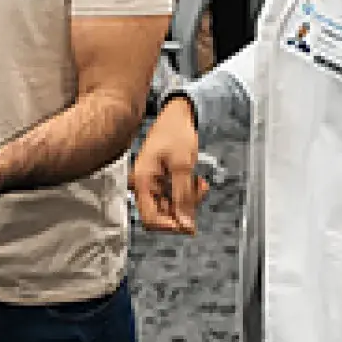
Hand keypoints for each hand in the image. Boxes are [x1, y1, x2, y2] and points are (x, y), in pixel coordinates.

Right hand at [130, 96, 207, 234]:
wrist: (177, 115)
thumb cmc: (176, 133)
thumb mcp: (183, 165)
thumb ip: (183, 197)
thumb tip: (185, 226)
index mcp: (142, 181)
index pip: (150, 219)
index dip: (171, 226)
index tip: (190, 224)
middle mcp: (143, 185)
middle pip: (161, 215)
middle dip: (183, 210)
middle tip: (198, 193)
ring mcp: (151, 183)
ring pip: (170, 207)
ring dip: (188, 200)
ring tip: (199, 183)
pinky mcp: (159, 181)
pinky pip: (173, 197)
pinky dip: (187, 193)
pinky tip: (196, 181)